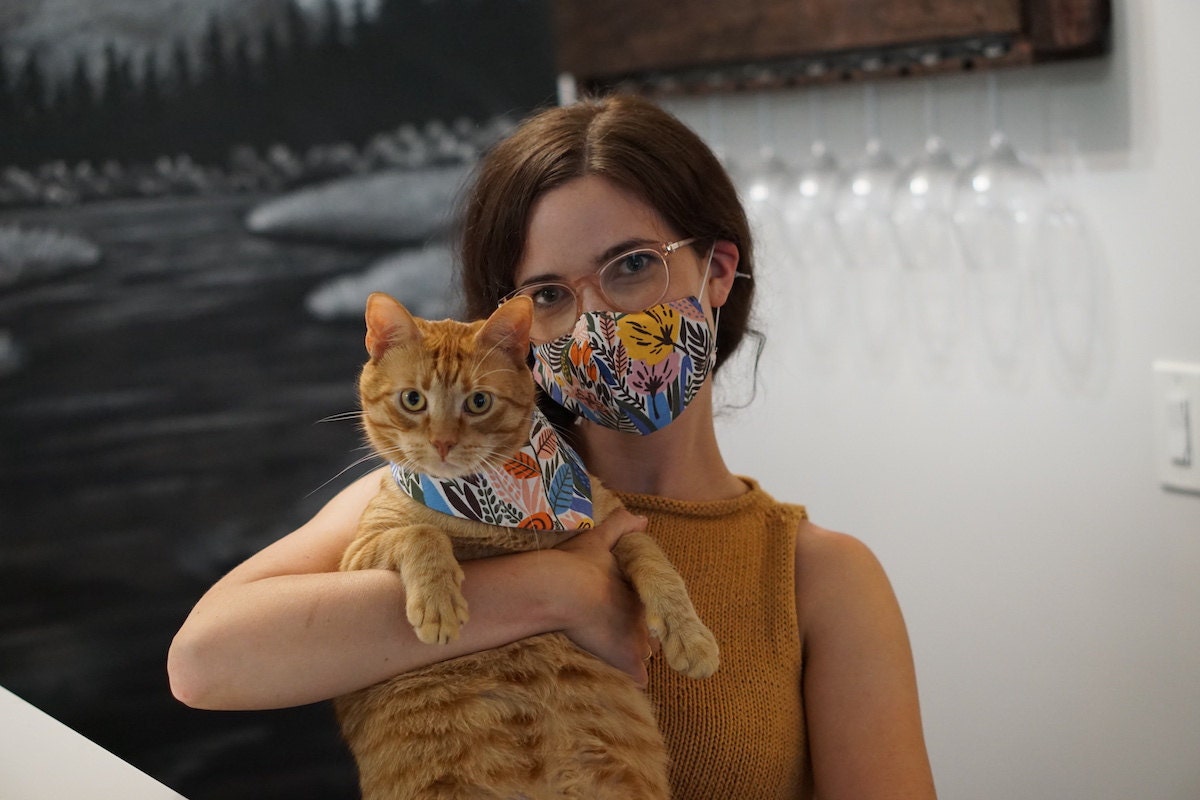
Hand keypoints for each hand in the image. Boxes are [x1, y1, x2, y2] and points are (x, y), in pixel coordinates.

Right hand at [554, 510, 655, 685]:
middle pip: (653, 628)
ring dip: (640, 654)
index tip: (633, 608)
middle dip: (645, 632)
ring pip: (648, 652)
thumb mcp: (598, 539)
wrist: (558, 589)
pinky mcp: (625, 658)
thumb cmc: (576, 564)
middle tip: (628, 631)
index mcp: (640, 588)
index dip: (645, 607)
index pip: (653, 603)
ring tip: (628, 655)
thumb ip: (621, 526)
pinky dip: (637, 677)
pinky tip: (635, 680)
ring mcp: (637, 638)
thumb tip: (643, 518)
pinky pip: (640, 676)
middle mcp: (644, 613)